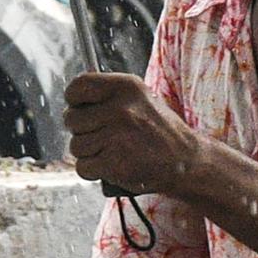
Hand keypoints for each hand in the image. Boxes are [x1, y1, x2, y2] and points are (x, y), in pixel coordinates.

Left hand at [60, 72, 208, 198]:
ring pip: (76, 145)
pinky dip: (93, 171)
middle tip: (102, 137)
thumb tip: (74, 104)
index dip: (74, 100)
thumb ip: (109, 97)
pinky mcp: (113, 162)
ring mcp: (116, 136)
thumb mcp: (140, 100)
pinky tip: (110, 166)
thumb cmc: (160, 132)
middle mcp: (120, 109)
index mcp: (126, 87)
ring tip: (111, 152)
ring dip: (88, 153)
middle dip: (82, 130)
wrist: (185, 162)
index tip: (80, 109)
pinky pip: (82, 167)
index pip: (78, 86)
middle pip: (72, 119)